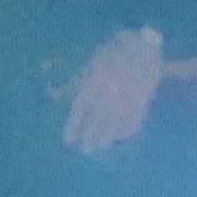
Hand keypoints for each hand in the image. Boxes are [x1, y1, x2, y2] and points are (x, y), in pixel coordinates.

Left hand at [62, 27, 166, 155]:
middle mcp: (110, 90)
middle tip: (83, 149)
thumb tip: (53, 95)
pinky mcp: (144, 97)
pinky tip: (121, 137)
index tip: (69, 140)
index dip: (74, 125)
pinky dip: (128, 128)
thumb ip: (73, 83)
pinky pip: (136, 116)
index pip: (81, 108)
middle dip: (90, 135)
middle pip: (99, 118)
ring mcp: (128, 95)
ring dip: (108, 136)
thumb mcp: (89, 65)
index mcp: (94, 81)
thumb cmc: (110, 55)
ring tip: (99, 147)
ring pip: (117, 120)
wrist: (142, 47)